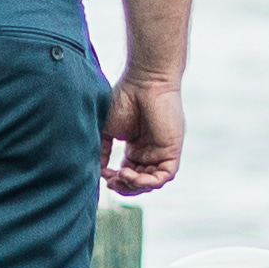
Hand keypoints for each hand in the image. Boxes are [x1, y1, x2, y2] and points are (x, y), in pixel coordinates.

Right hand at [102, 71, 184, 196]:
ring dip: (134, 185)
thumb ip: (103, 152)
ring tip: (121, 175)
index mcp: (137, 148)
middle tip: (111, 180)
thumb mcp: (108, 131)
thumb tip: (96, 172)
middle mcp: (150, 152)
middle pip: (139, 182)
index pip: (128, 175)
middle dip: (124, 186)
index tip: (103, 175)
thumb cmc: (124, 98)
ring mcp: (162, 152)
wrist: (144, 81)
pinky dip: (148, 181)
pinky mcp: (172, 150)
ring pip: (152, 182)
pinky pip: (165, 176)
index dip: (116, 181)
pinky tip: (131, 175)